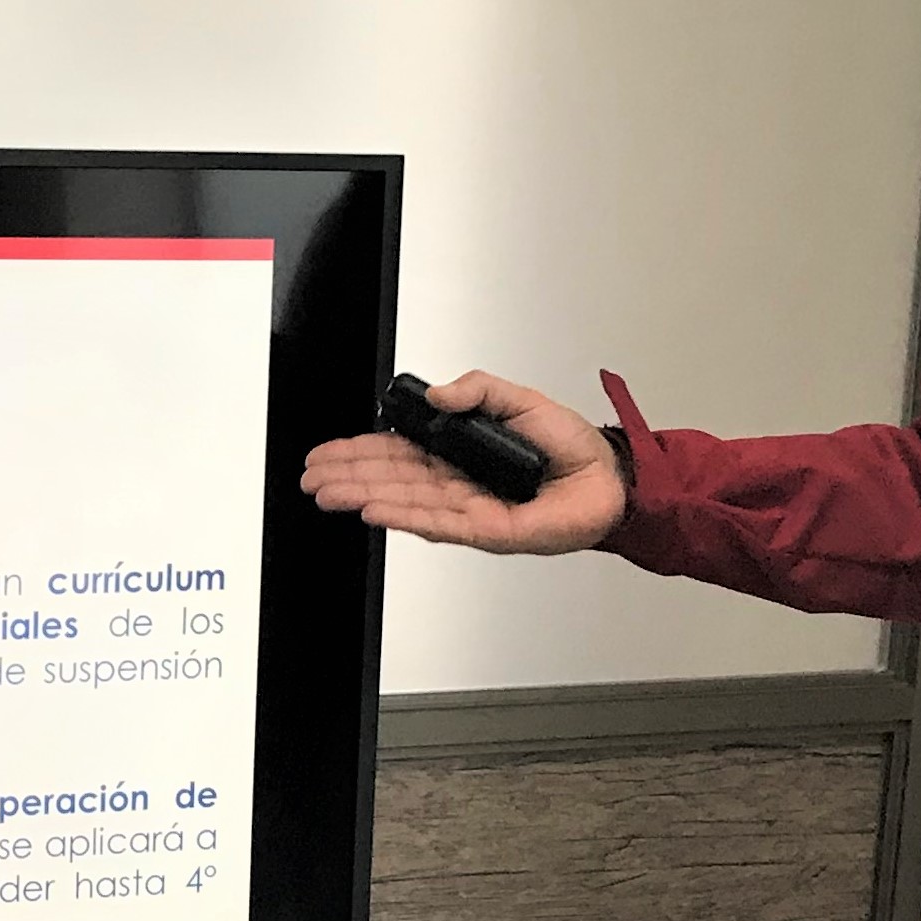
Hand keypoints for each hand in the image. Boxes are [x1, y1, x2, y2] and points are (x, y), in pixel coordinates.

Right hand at [298, 368, 627, 554]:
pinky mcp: (487, 531)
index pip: (397, 454)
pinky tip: (374, 510)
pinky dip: (405, 516)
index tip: (327, 455)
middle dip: (348, 478)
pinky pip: (439, 523)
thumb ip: (475, 389)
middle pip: (392, 480)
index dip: (360, 453)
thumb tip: (436, 393)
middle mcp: (457, 485)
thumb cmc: (570, 446)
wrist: (609, 478)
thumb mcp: (517, 398)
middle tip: (311, 478)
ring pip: (406, 501)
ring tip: (328, 493)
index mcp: (458, 454)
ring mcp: (468, 510)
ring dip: (364, 496)